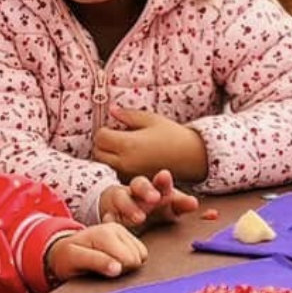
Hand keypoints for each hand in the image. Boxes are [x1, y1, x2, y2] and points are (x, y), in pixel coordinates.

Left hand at [45, 222, 145, 281]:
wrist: (65, 249)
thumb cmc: (67, 257)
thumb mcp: (74, 261)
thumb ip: (95, 263)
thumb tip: (117, 268)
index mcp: (104, 234)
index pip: (128, 261)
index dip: (117, 272)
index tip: (100, 270)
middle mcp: (116, 228)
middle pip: (137, 259)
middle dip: (123, 268)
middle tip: (103, 268)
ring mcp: (122, 231)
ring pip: (141, 256)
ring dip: (127, 264)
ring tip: (108, 263)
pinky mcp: (127, 235)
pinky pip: (142, 253)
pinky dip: (132, 260)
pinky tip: (116, 259)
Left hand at [92, 106, 208, 183]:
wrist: (193, 157)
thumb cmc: (173, 135)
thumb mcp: (151, 119)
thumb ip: (128, 115)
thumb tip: (111, 110)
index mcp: (128, 144)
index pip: (100, 137)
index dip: (105, 130)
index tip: (115, 128)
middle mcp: (125, 162)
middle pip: (98, 153)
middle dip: (103, 144)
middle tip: (116, 137)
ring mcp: (129, 175)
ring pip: (105, 165)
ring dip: (108, 156)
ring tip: (123, 148)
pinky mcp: (135, 182)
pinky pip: (117, 174)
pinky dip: (117, 167)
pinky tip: (130, 159)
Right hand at [94, 169, 199, 228]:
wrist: (119, 205)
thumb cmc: (149, 205)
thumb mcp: (169, 206)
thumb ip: (185, 207)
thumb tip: (214, 214)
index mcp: (155, 189)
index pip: (160, 183)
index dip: (164, 182)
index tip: (166, 177)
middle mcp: (137, 192)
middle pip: (139, 185)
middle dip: (146, 190)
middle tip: (154, 198)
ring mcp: (121, 201)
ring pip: (122, 197)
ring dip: (129, 206)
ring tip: (139, 218)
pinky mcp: (109, 213)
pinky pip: (107, 215)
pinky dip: (109, 218)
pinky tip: (111, 221)